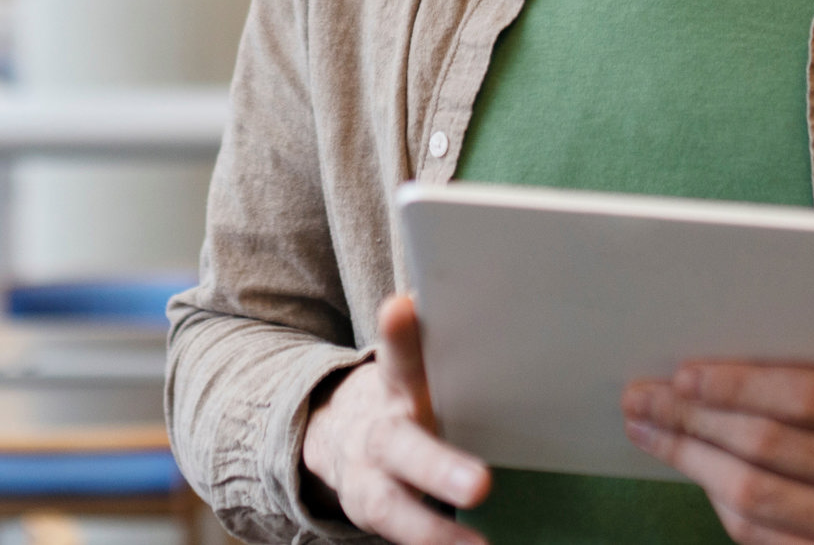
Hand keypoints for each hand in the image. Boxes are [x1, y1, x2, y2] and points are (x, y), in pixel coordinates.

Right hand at [302, 293, 492, 544]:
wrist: (333, 435)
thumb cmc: (399, 398)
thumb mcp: (409, 370)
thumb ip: (430, 348)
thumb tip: (477, 293)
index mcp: (392, 387)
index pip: (397, 357)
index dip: (400, 336)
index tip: (404, 307)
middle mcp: (377, 434)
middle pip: (400, 447)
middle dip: (437, 469)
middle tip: (480, 485)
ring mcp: (367, 480)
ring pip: (392, 506)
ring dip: (434, 531)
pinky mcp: (372, 513)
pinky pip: (404, 536)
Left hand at [622, 314, 813, 544]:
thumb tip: (784, 304)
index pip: (804, 396)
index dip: (736, 384)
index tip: (681, 373)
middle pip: (766, 447)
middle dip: (693, 419)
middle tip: (641, 397)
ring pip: (753, 496)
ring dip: (689, 460)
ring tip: (647, 430)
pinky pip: (759, 537)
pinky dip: (716, 500)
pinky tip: (689, 468)